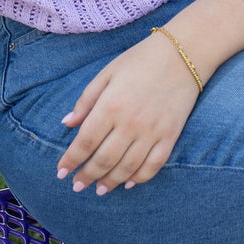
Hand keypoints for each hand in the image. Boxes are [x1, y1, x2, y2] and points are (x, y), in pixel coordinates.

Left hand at [56, 32, 200, 194]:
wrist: (183, 54)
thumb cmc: (140, 60)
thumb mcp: (107, 73)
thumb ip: (86, 100)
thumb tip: (67, 124)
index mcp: (110, 105)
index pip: (85, 142)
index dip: (71, 160)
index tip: (61, 172)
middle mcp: (130, 123)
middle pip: (104, 160)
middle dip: (87, 176)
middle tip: (77, 186)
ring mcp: (152, 132)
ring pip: (127, 168)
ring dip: (110, 182)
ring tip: (99, 189)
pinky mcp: (170, 136)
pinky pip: (153, 166)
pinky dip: (139, 178)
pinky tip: (128, 183)